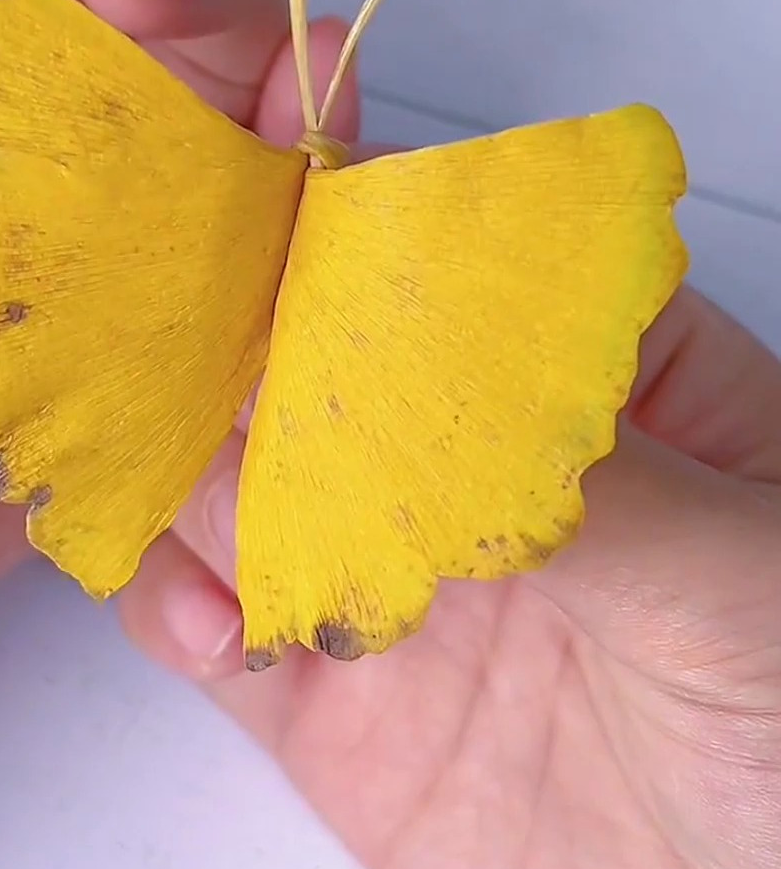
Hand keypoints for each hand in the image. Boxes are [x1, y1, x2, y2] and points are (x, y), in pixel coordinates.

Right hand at [122, 168, 780, 868]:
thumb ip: (574, 486)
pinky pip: (211, 621)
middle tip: (147, 313)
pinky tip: (209, 625)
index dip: (347, 213)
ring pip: (235, 475)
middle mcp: (470, 463)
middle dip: (227, 326)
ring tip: (155, 467)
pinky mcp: (331, 699)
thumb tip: (422, 377)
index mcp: (591, 384)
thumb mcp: (735, 583)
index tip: (250, 168)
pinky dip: (171, 603)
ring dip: (179, 460)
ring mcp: (393, 574)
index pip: (449, 269)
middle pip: (315, 357)